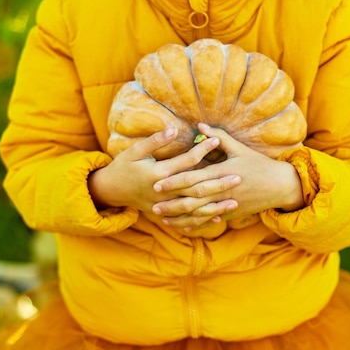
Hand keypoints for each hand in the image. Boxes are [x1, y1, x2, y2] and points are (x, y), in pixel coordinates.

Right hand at [87, 128, 240, 213]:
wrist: (111, 190)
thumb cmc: (124, 166)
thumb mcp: (135, 151)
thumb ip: (155, 141)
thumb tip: (174, 129)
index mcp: (158, 173)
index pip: (185, 161)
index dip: (202, 150)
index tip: (217, 140)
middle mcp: (163, 192)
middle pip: (195, 188)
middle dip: (217, 182)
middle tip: (238, 176)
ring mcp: (164, 206)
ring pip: (194, 207)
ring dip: (215, 205)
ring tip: (235, 200)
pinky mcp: (165, 215)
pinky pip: (186, 219)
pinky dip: (202, 219)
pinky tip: (219, 217)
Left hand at [152, 123, 304, 230]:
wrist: (280, 185)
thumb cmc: (259, 164)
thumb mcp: (239, 148)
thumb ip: (218, 137)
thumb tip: (199, 125)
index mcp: (223, 172)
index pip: (194, 178)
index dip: (174, 181)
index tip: (157, 183)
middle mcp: (223, 191)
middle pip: (193, 199)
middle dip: (172, 202)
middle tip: (153, 202)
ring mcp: (228, 204)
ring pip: (199, 213)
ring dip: (179, 216)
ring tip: (162, 217)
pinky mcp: (232, 214)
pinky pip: (210, 221)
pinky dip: (196, 225)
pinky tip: (182, 227)